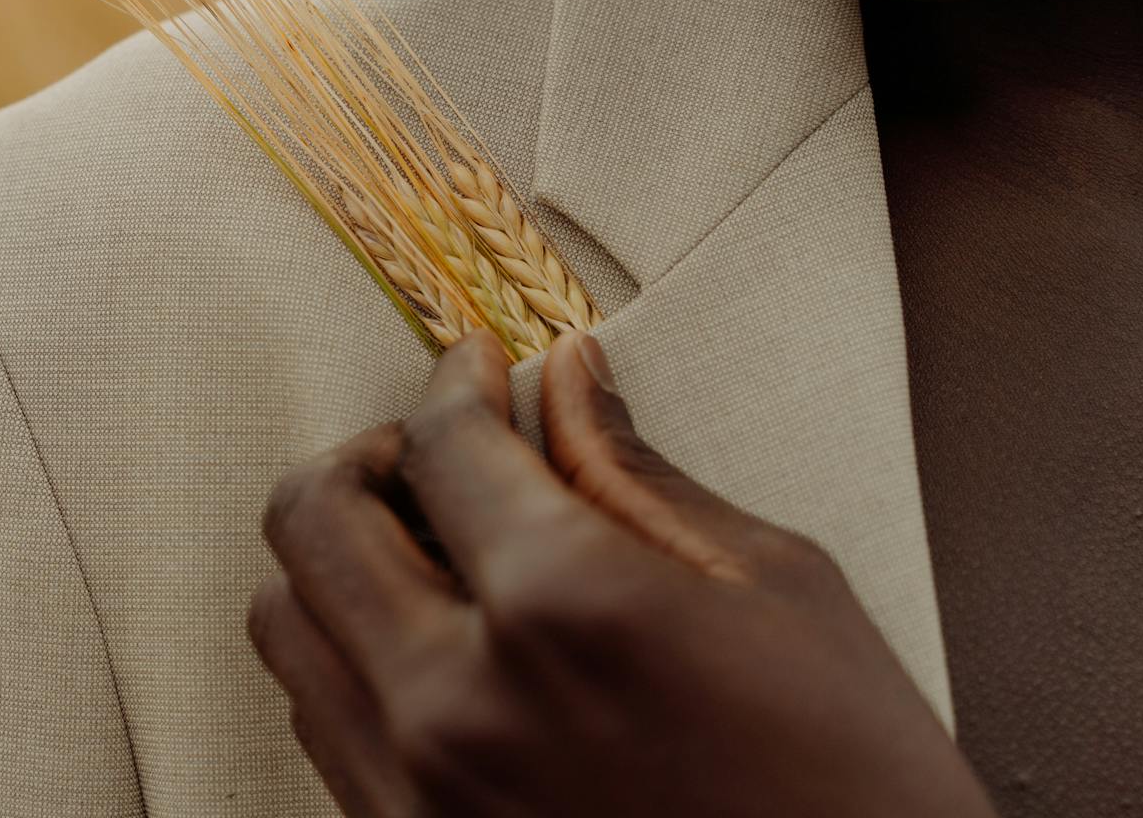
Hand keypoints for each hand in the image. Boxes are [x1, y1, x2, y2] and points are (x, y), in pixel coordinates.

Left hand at [247, 329, 996, 816]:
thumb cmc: (856, 791)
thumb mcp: (779, 594)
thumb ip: (637, 476)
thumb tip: (568, 379)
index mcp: (564, 606)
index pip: (442, 441)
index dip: (456, 379)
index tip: (479, 368)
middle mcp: (458, 699)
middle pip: (313, 514)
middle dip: (371, 453)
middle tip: (439, 449)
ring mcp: (416, 790)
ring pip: (286, 620)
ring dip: (339, 554)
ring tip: (424, 547)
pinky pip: (317, 722)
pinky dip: (348, 652)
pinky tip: (431, 644)